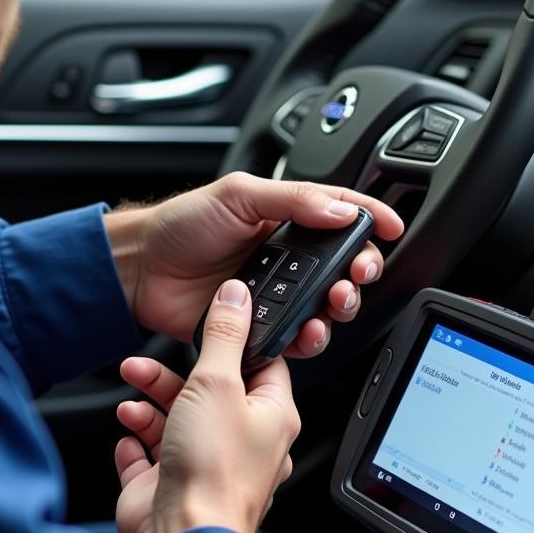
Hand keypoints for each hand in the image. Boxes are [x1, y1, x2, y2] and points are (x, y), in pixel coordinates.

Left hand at [105, 172, 403, 356]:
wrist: (141, 269)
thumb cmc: (181, 225)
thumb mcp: (238, 194)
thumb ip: (293, 200)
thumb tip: (341, 209)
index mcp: (284, 219)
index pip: (340, 214)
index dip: (371, 218)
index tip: (392, 227)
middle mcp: (286, 257)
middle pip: (343, 267)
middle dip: (361, 272)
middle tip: (359, 274)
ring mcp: (273, 293)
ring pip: (325, 306)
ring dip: (339, 308)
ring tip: (333, 304)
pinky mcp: (257, 326)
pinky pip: (294, 337)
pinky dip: (307, 338)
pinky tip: (305, 331)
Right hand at [115, 279, 298, 532]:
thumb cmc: (212, 469)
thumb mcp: (218, 382)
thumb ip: (224, 335)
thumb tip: (238, 296)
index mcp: (270, 417)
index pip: (260, 366)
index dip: (233, 344)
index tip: (207, 326)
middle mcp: (243, 443)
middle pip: (206, 393)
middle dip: (168, 376)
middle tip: (142, 364)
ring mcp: (205, 467)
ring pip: (174, 421)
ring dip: (146, 406)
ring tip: (129, 401)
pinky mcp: (171, 487)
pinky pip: (149, 457)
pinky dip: (135, 444)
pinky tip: (128, 437)